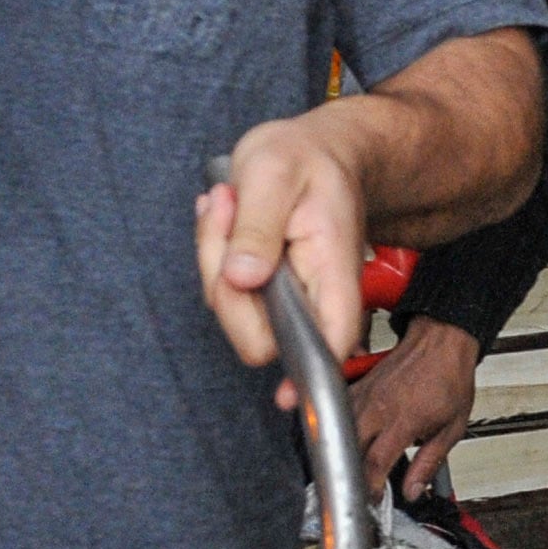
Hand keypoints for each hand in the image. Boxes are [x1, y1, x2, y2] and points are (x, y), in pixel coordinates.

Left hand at [196, 113, 374, 394]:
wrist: (319, 151)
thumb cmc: (306, 158)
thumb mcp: (275, 174)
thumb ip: (258, 228)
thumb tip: (243, 279)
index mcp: (333, 272)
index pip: (330, 341)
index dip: (308, 375)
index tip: (285, 397)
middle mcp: (313, 295)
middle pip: (260, 337)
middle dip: (224, 284)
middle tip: (226, 215)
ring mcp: (287, 296)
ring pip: (234, 312)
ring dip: (214, 256)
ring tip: (230, 202)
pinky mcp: (263, 289)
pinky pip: (224, 292)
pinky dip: (214, 253)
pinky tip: (226, 215)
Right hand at [352, 320, 484, 498]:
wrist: (442, 339)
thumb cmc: (450, 377)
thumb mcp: (452, 428)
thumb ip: (429, 463)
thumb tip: (414, 491)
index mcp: (403, 420)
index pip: (375, 463)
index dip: (370, 487)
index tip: (373, 500)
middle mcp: (378, 408)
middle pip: (349, 450)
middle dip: (351, 473)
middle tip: (360, 489)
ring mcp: (365, 395)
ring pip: (339, 431)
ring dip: (344, 452)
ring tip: (353, 468)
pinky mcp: (358, 385)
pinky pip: (340, 412)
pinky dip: (341, 429)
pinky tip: (348, 439)